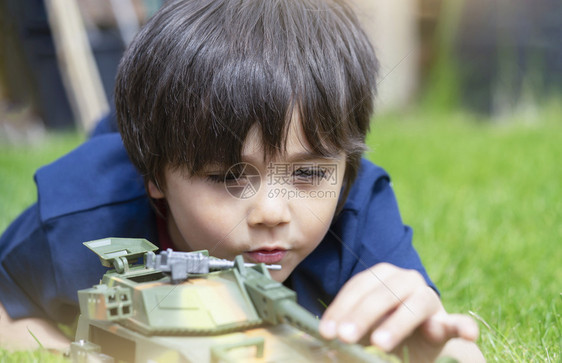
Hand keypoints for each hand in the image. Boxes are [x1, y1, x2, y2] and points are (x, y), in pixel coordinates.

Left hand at [318, 263, 480, 361]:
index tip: (326, 332)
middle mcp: (405, 280)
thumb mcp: (360, 332)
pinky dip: (463, 326)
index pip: (357, 288)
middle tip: (344, 337)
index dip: (340, 309)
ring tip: (380, 343)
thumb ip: (345, 334)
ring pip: (415, 304)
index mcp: (380, 276)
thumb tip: (321, 348)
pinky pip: (457, 322)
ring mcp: (428, 299)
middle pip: (382, 294)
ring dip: (397, 323)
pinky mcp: (449, 322)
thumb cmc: (380, 331)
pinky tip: (467, 333)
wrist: (418, 345)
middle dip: (361, 315)